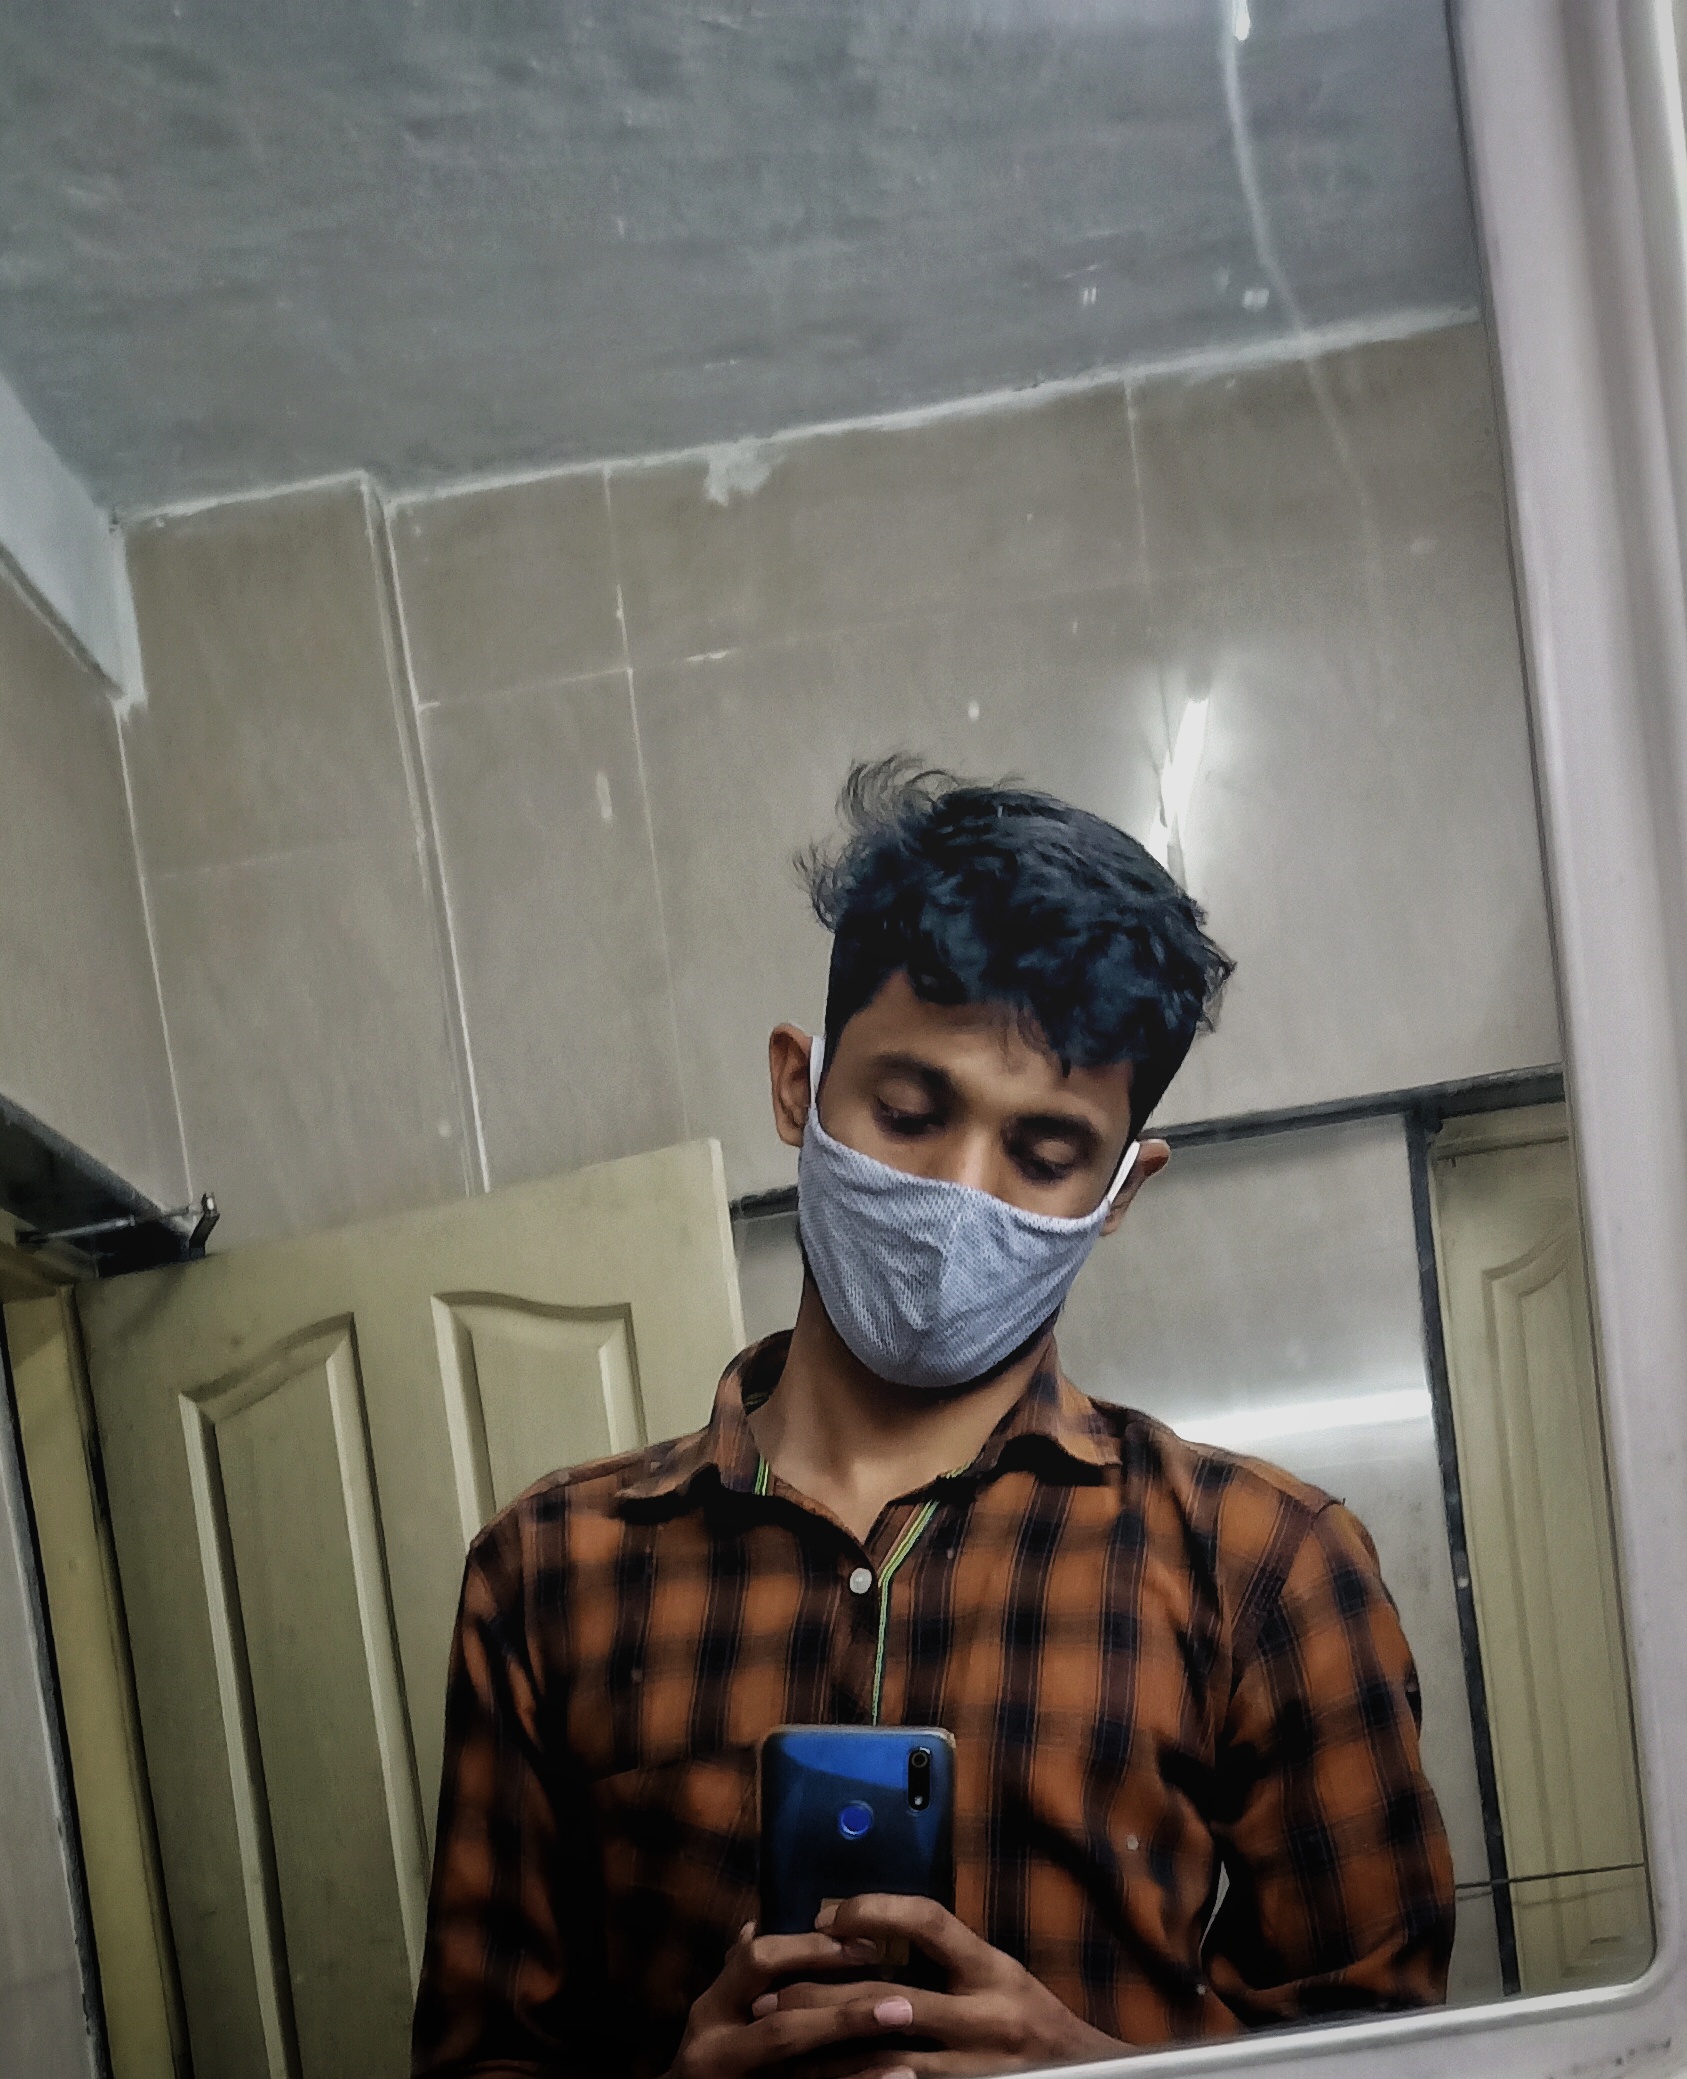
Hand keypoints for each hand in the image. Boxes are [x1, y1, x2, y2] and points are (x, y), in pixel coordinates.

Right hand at [664, 1921, 942, 2078]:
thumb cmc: (711, 2052)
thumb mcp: (716, 2009)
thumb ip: (738, 1974)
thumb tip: (756, 1923)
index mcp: (712, 2009)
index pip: (759, 1963)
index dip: (811, 1950)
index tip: (864, 1943)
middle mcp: (718, 2049)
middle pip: (783, 2028)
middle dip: (844, 2014)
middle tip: (901, 2002)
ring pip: (803, 2073)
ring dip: (859, 2065)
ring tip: (907, 2052)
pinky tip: (898, 2078)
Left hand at [753, 1895, 1127, 2076]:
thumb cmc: (1033, 2021)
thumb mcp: (1000, 1975)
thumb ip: (948, 1957)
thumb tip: (873, 1929)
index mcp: (992, 1969)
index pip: (928, 1922)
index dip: (873, 1911)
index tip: (826, 1913)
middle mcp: (984, 2017)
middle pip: (884, 1998)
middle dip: (819, 1994)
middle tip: (768, 1991)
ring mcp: (972, 2070)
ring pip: (878, 2059)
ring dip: (822, 2050)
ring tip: (776, 2040)